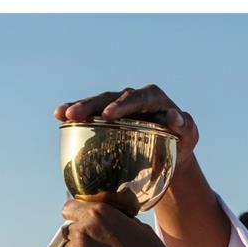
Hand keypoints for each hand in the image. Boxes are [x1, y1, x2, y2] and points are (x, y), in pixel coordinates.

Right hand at [54, 85, 198, 165]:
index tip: (109, 115)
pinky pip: (90, 113)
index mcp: (153, 97)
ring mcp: (118, 105)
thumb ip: (186, 125)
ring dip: (79, 107)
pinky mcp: (107, 116)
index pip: (137, 98)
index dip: (122, 104)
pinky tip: (58, 115)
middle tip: (75, 114)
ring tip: (61, 114)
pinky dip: (75, 112)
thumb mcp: (190, 134)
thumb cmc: (181, 140)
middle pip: (111, 97)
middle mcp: (132, 97)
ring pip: (97, 103)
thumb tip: (174, 118)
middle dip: (93, 105)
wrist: (171, 149)